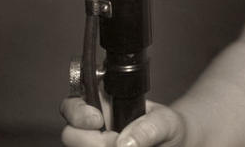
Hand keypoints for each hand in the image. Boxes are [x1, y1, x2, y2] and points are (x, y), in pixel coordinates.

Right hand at [61, 97, 187, 146]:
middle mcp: (92, 127)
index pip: (73, 103)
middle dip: (93, 141)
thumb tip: (124, 143)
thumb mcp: (166, 122)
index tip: (98, 120)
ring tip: (130, 146)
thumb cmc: (165, 127)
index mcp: (102, 103)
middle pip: (70, 135)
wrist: (173, 145)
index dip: (78, 112)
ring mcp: (93, 144)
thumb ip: (150, 127)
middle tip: (118, 142)